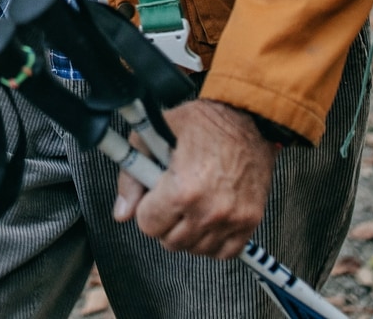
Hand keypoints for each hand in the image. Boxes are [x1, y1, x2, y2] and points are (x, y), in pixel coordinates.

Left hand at [112, 98, 276, 257]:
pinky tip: (208, 220)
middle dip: (165, 221)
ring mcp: (232, 219)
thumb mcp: (153, 137)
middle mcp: (209, 211)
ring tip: (190, 206)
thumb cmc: (202, 123)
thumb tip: (122, 212)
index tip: (154, 195)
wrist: (248, 119)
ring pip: (195, 249)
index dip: (146, 208)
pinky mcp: (250, 221)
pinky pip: (224, 252)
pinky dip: (213, 242)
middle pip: (170, 242)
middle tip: (171, 199)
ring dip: (188, 232)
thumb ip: (131, 176)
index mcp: (182, 190)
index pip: (148, 226)